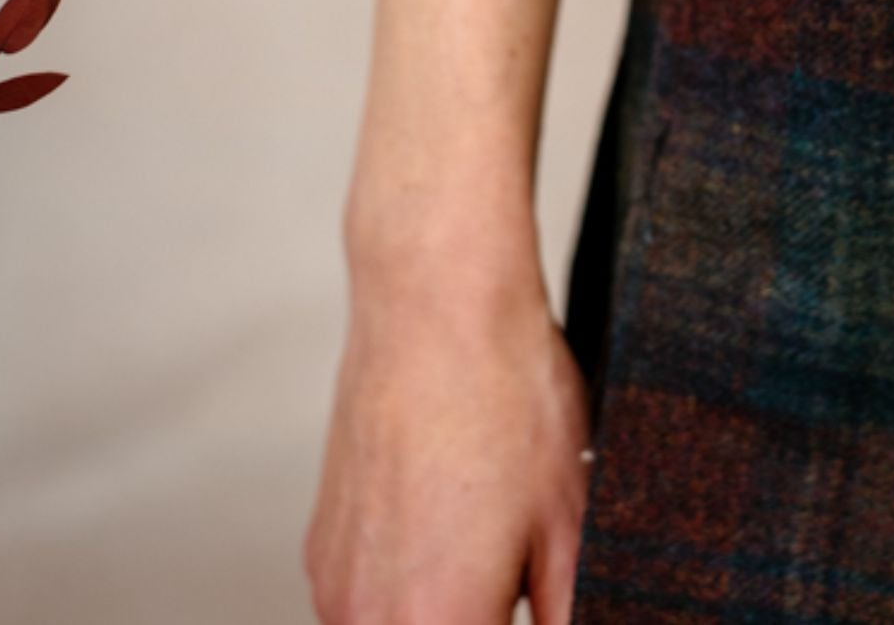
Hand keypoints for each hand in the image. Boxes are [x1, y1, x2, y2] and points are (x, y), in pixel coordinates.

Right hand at [302, 276, 593, 623]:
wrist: (435, 301)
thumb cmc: (507, 396)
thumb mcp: (571, 520)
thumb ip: (572, 612)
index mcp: (439, 624)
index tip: (544, 604)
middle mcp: (368, 620)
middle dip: (486, 616)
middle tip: (525, 577)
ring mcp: (335, 586)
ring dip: (446, 612)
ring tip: (498, 546)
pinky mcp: (321, 547)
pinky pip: (370, 603)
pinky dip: (413, 589)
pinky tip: (457, 526)